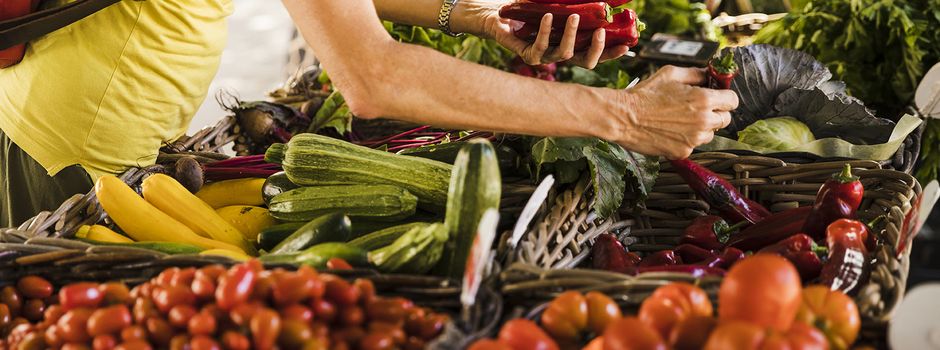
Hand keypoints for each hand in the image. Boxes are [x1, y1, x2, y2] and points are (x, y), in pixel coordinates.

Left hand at [453, 0, 629, 68]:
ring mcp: (545, 57)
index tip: (626, 45)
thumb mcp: (558, 4)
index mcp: (572, 45)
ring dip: (572, 35)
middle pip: (586, 62)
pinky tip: (549, 17)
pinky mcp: (527, 54)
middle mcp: (561, 54)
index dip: (612, 53)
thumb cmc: (531, 10)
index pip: (596, 55)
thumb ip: (575, 3)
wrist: (500, 15)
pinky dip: (546, 30)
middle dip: (597, 49)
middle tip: (603, 31)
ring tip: (575, 17)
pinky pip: (540, 46)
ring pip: (564, 54)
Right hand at [612, 66, 738, 159]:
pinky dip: (686, 139)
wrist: (623, 117)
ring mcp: (693, 139)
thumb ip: (696, 73)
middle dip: (715, 112)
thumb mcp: (671, 74)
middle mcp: (703, 121)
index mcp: (703, 100)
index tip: (718, 97)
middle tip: (697, 108)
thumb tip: (709, 74)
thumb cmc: (644, 94)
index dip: (725, 98)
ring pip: (710, 134)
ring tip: (680, 120)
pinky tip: (670, 130)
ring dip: (701, 127)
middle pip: (725, 119)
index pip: (733, 101)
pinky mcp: (683, 152)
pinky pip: (693, 145)